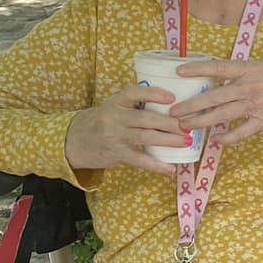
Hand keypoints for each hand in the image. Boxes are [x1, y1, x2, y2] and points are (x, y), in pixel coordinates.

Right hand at [64, 84, 187, 175]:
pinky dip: (156, 165)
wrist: (73, 139)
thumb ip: (136, 104)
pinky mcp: (115, 153)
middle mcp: (114, 117)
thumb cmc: (103, 120)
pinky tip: (170, 169)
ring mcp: (114, 136)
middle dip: (170, 123)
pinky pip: (139, 159)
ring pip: (145, 137)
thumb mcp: (114, 106)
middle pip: (146, 118)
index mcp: (116, 101)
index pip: (134, 93)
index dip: (154, 93)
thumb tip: (174, 103)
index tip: (173, 97)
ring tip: (187, 141)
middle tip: (189, 126)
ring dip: (168, 140)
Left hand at [172, 59, 262, 147]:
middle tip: (173, 111)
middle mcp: (250, 87)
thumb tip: (214, 76)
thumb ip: (240, 72)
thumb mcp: (262, 65)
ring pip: (223, 115)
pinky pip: (242, 131)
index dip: (198, 69)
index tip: (179, 71)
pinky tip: (216, 140)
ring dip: (202, 122)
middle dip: (192, 105)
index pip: (218, 68)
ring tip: (185, 126)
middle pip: (215, 97)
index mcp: (248, 70)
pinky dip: (229, 137)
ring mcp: (256, 105)